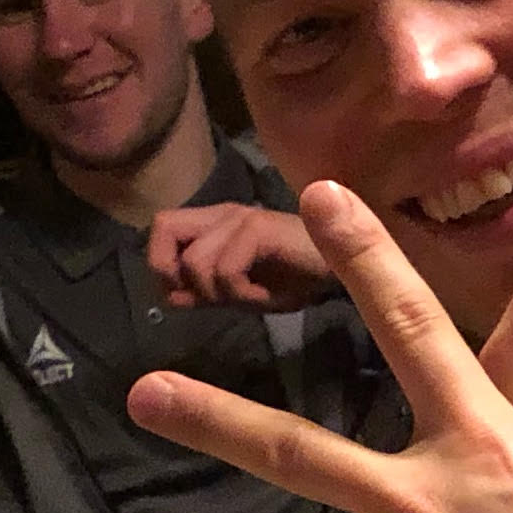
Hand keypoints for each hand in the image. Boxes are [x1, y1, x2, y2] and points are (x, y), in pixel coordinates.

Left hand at [149, 198, 331, 309]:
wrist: (349, 270)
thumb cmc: (298, 279)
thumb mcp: (242, 293)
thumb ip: (206, 292)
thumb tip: (170, 297)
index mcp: (215, 222)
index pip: (163, 229)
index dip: (163, 265)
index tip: (188, 296)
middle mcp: (224, 213)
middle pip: (163, 225)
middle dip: (171, 270)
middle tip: (205, 296)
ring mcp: (242, 218)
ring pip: (195, 261)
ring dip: (218, 294)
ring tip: (249, 299)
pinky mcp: (260, 230)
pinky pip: (227, 271)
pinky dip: (242, 296)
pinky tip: (265, 298)